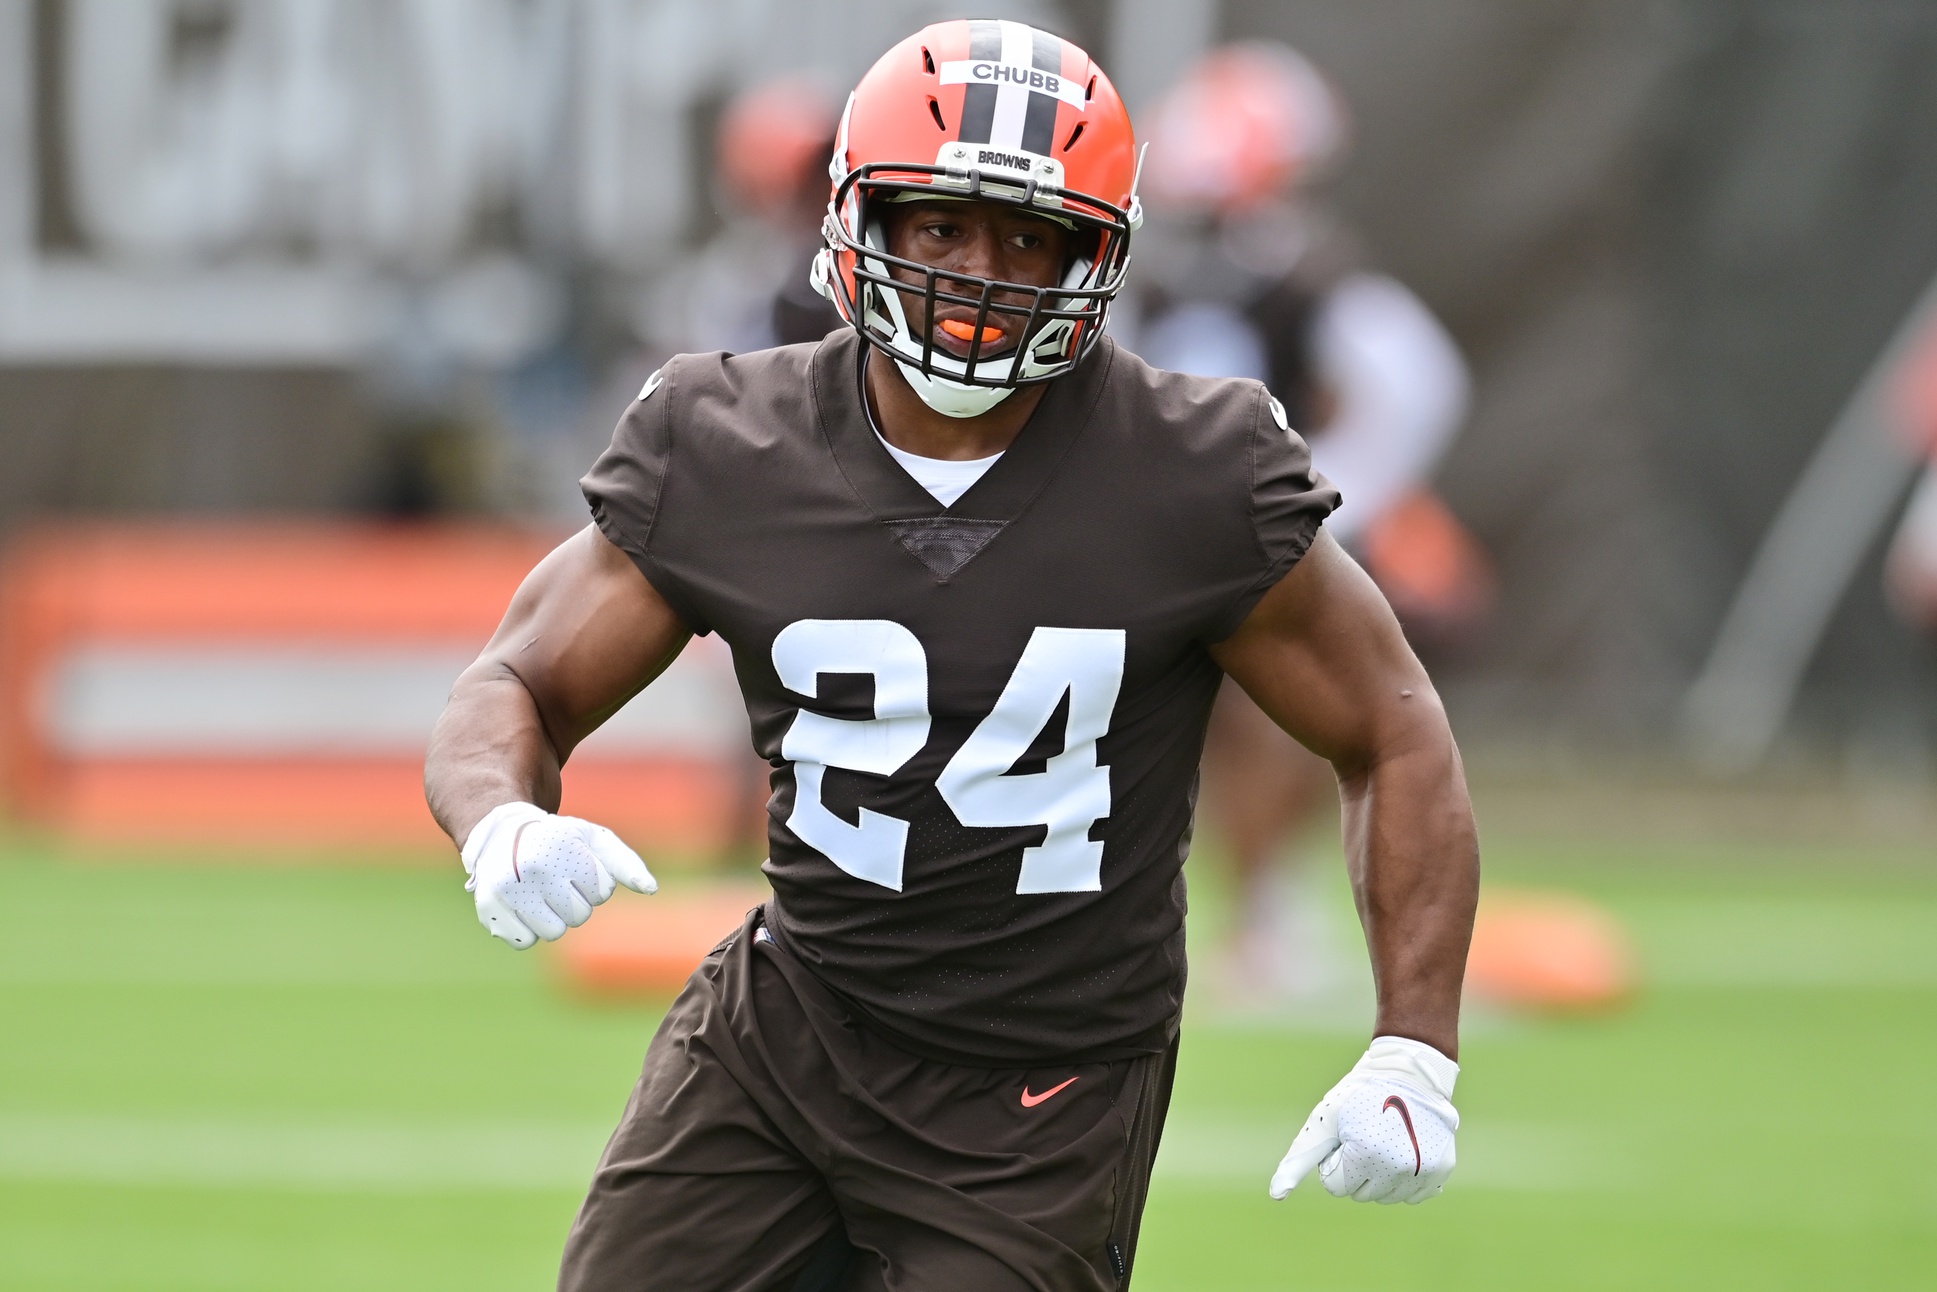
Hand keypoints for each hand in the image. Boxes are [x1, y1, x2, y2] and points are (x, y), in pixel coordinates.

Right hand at [460, 802, 656, 948]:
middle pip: (579, 915)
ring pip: (553, 932)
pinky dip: (527, 928)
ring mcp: (507, 889)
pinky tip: (521, 904)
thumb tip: (651, 889)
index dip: (594, 881)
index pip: (602, 891)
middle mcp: (532, 866)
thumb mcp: (594, 840)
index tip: (574, 863)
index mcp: (563, 845)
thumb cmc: (558, 841)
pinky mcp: (488, 909)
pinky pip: (524, 942)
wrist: (503, 834)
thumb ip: (626, 863)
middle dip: (574, 901)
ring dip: (553, 917)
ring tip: (539, 892)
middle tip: (556, 879)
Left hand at [1269, 1036, 1458, 1204]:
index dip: (1336, 1160)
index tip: (1347, 1135)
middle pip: (1361, 1195)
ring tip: (1386, 1139)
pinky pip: (1414, 1196)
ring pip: (1387, 1197)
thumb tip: (1277, 1195)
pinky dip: (1406, 1179)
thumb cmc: (1359, 1095)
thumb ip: (1298, 1159)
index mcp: (1365, 1152)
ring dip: (1381, 1176)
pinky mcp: (1442, 1170)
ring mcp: (1423, 1170)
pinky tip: (1405, 1150)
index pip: (1336, 1187)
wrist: (1409, 1072)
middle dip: (1357, 1170)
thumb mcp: (1324, 1121)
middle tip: (1367, 1134)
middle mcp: (1397, 1166)